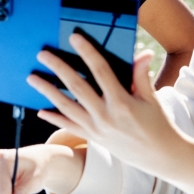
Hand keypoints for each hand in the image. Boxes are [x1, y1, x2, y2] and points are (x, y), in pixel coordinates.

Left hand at [29, 34, 183, 178]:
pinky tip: (41, 111)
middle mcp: (106, 116)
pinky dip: (54, 119)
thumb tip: (143, 53)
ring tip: (32, 78)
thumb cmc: (158, 124)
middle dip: (58, 68)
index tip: (74, 38)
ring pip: (66, 107)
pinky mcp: (93, 138)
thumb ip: (141, 75)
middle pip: (76, 87)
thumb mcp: (151, 98)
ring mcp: (96, 129)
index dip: (87, 52)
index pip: (101, 71)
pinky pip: (69, 127)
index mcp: (122, 102)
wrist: (160, 156)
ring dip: (47, 91)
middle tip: (42, 54)